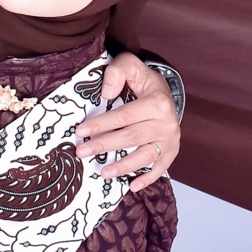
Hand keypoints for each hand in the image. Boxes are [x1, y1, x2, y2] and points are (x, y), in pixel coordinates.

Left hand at [75, 52, 178, 191]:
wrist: (165, 90)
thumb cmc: (142, 79)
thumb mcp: (130, 65)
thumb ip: (116, 72)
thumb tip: (106, 94)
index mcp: (157, 102)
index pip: (124, 116)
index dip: (101, 124)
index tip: (80, 131)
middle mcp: (167, 123)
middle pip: (131, 137)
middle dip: (104, 145)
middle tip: (82, 152)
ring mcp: (170, 139)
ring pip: (145, 156)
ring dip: (124, 167)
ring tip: (103, 173)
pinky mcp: (172, 150)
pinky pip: (160, 167)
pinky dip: (148, 178)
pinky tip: (132, 186)